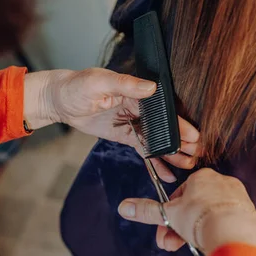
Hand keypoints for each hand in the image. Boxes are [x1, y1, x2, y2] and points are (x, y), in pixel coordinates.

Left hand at [25, 68, 199, 179]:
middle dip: (182, 141)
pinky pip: (144, 150)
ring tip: (188, 166)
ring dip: (172, 153)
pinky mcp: (126, 135)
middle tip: (197, 155)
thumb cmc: (76, 85)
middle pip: (166, 126)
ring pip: (158, 140)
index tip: (193, 136)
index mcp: (137, 92)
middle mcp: (140, 108)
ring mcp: (134, 123)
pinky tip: (167, 173)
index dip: (179, 123)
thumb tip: (151, 87)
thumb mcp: (99, 82)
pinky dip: (156, 161)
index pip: (164, 109)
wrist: (58, 100)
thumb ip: (125, 84)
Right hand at [117, 169, 255, 255]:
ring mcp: (237, 198)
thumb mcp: (169, 214)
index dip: (170, 215)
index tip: (166, 230)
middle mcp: (221, 183)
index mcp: (201, 177)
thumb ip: (148, 211)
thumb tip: (124, 207)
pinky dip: (217, 233)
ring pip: (210, 216)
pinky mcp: (248, 213)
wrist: (234, 233)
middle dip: (181, 229)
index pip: (180, 195)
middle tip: (173, 244)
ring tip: (194, 246)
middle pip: (195, 208)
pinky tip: (212, 243)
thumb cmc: (202, 218)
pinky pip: (227, 223)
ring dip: (198, 232)